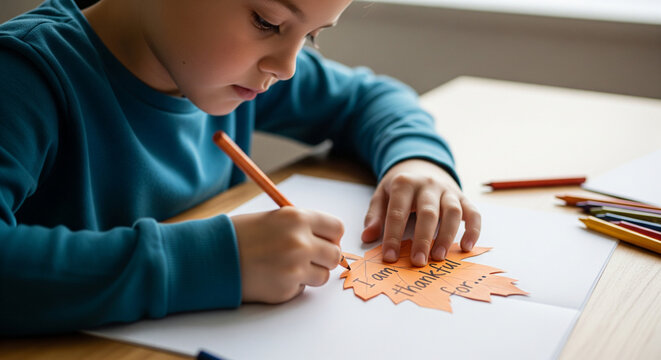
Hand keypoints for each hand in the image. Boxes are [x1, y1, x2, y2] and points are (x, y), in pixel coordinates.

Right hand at [232, 207, 343, 303]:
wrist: (211, 256)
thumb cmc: (241, 235)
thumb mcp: (275, 218)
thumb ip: (302, 226)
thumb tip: (328, 240)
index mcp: (298, 218)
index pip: (337, 228)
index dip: (331, 236)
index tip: (324, 240)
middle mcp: (300, 242)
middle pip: (335, 255)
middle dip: (324, 258)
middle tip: (307, 257)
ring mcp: (294, 269)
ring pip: (322, 276)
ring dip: (309, 274)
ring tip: (285, 266)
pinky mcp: (286, 290)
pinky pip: (302, 289)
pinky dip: (291, 285)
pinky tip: (272, 276)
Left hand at [361, 159, 480, 266]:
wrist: (422, 164)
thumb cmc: (400, 187)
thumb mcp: (382, 194)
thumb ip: (374, 215)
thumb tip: (367, 237)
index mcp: (404, 184)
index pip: (397, 212)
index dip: (393, 236)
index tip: (390, 258)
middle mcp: (428, 185)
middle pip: (428, 212)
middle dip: (423, 239)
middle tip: (418, 261)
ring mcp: (448, 190)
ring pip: (453, 212)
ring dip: (447, 236)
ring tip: (439, 257)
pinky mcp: (463, 197)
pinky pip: (473, 212)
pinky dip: (473, 230)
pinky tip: (466, 247)